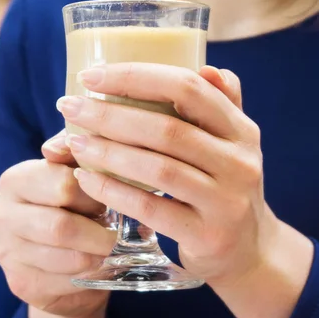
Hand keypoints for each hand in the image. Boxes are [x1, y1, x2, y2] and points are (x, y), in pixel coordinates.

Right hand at [0, 130, 115, 317]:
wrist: (63, 260)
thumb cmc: (77, 209)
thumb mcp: (80, 175)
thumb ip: (80, 153)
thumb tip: (77, 139)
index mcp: (16, 179)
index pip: (62, 185)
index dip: (97, 194)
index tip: (118, 198)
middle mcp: (1, 215)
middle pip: (60, 227)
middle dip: (100, 233)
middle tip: (123, 234)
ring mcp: (6, 252)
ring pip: (67, 258)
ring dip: (100, 257)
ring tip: (115, 250)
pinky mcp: (20, 283)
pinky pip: (66, 283)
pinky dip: (92, 277)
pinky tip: (101, 268)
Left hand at [56, 63, 280, 287]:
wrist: (248, 250)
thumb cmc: (225, 187)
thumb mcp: (231, 146)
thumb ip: (221, 106)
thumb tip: (206, 67)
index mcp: (242, 130)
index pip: (189, 88)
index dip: (137, 78)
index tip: (92, 76)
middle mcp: (239, 162)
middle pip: (168, 130)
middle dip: (111, 115)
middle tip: (69, 107)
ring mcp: (226, 201)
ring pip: (158, 169)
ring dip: (109, 153)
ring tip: (74, 141)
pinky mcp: (207, 235)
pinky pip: (152, 209)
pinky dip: (115, 192)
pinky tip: (87, 178)